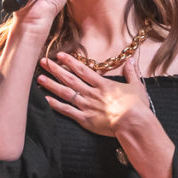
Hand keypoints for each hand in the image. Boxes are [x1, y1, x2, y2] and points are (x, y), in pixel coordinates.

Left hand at [37, 53, 153, 136]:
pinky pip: (67, 111)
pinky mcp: (85, 119)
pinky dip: (55, 105)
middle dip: (55, 69)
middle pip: (70, 79)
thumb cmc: (137, 106)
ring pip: (65, 93)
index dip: (70, 61)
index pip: (83, 70)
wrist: (134, 123)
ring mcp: (87, 106)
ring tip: (39, 77)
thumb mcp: (137, 86)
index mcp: (103, 84)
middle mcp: (92, 93)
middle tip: (43, 62)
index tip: (59, 55)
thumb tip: (131, 60)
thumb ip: (131, 73)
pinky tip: (45, 99)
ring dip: (51, 84)